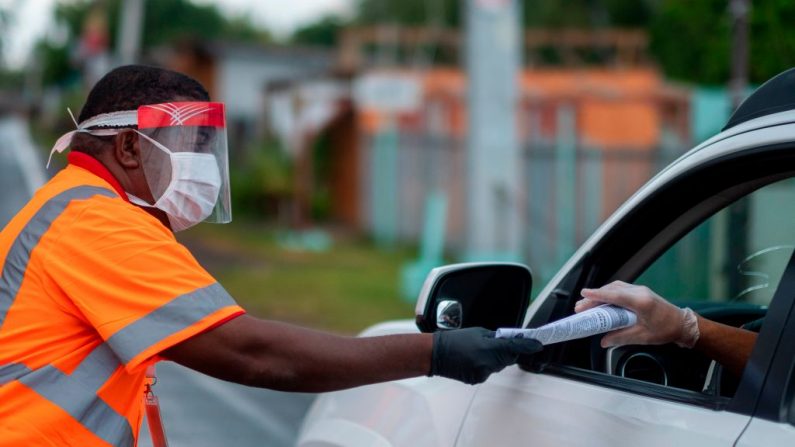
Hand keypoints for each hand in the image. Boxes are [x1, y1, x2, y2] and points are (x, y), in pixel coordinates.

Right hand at [430, 327, 542, 384]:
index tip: (539, 345)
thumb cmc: (456, 339)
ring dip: (495, 359)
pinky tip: (473, 360)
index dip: (529, 346)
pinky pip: (488, 372)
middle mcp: (488, 362)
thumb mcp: (478, 332)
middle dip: (507, 352)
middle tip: (498, 344)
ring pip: (498, 366)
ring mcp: (482, 373)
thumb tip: (509, 340)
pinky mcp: (477, 380)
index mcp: (489, 347)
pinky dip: (485, 366)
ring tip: (479, 352)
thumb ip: (496, 338)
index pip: (515, 347)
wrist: (436, 354)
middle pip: (508, 358)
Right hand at [575, 281, 698, 347]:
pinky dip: (609, 293)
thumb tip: (604, 341)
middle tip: (580, 306)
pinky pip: (621, 289)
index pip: (615, 295)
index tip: (584, 294)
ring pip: (615, 287)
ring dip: (601, 294)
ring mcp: (641, 290)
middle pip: (611, 290)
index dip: (597, 294)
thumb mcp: (642, 337)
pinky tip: (603, 301)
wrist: (683, 324)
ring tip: (588, 304)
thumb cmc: (666, 330)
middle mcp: (640, 292)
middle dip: (594, 297)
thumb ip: (621, 338)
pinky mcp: (641, 292)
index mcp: (641, 302)